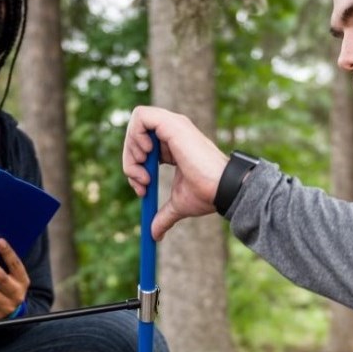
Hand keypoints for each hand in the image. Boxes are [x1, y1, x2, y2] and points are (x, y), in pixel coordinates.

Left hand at [123, 106, 227, 239]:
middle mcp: (172, 129)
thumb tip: (155, 235)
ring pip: (135, 124)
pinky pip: (140, 116)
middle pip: (136, 133)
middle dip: (130, 160)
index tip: (143, 189)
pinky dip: (135, 136)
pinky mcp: (172, 123)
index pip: (143, 146)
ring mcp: (173, 124)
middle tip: (141, 182)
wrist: (222, 189)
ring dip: (131, 150)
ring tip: (144, 171)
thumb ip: (164, 215)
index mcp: (173, 143)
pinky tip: (146, 156)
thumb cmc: (206, 194)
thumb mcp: (179, 204)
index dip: (135, 166)